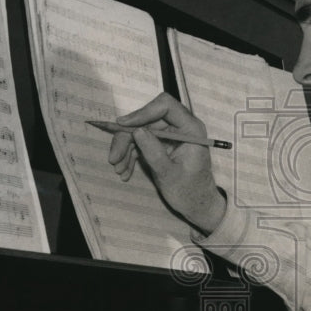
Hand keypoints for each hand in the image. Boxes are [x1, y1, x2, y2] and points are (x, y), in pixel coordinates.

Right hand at [109, 92, 225, 233]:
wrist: (196, 204)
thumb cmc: (190, 191)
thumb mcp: (169, 174)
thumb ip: (154, 152)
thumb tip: (137, 131)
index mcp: (190, 129)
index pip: (165, 106)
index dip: (143, 112)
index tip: (123, 125)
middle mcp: (180, 127)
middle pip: (147, 120)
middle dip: (127, 137)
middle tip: (114, 158)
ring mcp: (170, 135)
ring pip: (140, 131)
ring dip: (126, 148)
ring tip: (118, 169)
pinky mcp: (161, 144)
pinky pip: (141, 142)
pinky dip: (130, 155)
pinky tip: (125, 171)